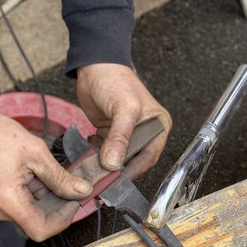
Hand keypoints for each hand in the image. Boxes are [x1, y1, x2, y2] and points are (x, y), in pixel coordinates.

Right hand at [0, 91, 92, 240]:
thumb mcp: (35, 152)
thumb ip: (60, 177)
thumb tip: (82, 190)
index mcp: (8, 201)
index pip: (41, 230)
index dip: (63, 220)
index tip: (74, 202)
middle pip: (36, 222)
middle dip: (58, 207)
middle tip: (72, 187)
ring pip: (30, 212)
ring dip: (47, 198)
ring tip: (55, 175)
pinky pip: (21, 203)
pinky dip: (35, 193)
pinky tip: (41, 174)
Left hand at [76, 63, 171, 179]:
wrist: (93, 65)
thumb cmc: (115, 80)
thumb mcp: (123, 108)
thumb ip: (119, 137)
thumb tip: (114, 164)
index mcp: (158, 126)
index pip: (150, 156)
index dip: (135, 170)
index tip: (118, 181)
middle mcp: (145, 132)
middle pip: (133, 160)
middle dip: (118, 170)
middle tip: (103, 180)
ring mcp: (127, 134)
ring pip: (118, 158)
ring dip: (105, 165)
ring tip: (92, 170)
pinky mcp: (110, 133)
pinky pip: (105, 151)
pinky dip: (97, 156)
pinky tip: (88, 155)